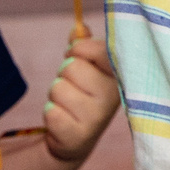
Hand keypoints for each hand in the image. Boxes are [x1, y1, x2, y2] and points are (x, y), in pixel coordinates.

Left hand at [42, 28, 119, 162]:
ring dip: (55, 96)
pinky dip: (51, 115)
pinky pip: (51, 112)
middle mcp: (113, 95)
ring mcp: (98, 117)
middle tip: (73, 89)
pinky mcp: (80, 136)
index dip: (79, 50)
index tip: (79, 58)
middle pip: (71, 67)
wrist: (75, 140)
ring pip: (58, 88)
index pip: (98, 49)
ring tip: (68, 107)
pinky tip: (63, 122)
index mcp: (118, 74)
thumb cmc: (81, 96)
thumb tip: (78, 28)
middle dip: (63, 76)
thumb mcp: (86, 68)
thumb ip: (82, 45)